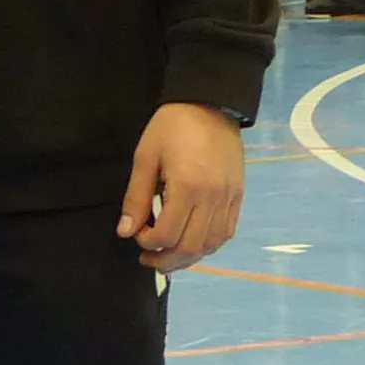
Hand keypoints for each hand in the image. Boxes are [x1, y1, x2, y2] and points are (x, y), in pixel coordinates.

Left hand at [116, 103, 244, 272]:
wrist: (210, 104)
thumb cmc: (171, 127)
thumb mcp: (146, 158)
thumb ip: (137, 198)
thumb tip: (125, 232)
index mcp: (187, 187)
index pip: (167, 235)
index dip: (147, 243)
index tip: (136, 234)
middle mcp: (212, 198)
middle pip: (190, 247)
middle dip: (165, 260)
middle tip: (148, 261)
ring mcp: (229, 198)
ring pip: (211, 245)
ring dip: (188, 258)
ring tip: (168, 257)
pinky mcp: (238, 195)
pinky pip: (226, 232)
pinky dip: (208, 245)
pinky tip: (192, 243)